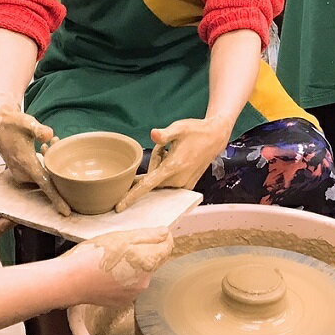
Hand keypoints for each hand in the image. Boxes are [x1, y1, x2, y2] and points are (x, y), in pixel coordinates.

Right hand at [0, 104, 71, 215]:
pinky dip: (44, 164)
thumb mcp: (26, 121)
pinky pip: (38, 173)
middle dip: (57, 167)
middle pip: (48, 179)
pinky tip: (45, 148)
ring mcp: (21, 174)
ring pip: (44, 175)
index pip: (45, 185)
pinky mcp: (21, 172)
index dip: (56, 199)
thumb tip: (50, 134)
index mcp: (26, 164)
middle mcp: (23, 172)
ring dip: (50, 164)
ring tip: (48, 144)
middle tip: (54, 144)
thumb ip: (38, 129)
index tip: (66, 212)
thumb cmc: (12, 123)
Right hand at [59, 229, 173, 306]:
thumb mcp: (121, 237)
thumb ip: (148, 236)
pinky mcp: (123, 302)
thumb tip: (166, 233)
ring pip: (141, 274)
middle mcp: (145, 282)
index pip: (167, 248)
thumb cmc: (93, 256)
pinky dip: (123, 278)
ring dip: (133, 266)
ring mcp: (134, 294)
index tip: (152, 233)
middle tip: (122, 246)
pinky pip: (130, 286)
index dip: (161, 238)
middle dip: (144, 252)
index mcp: (148, 263)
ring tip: (112, 260)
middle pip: (154, 261)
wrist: (71, 281)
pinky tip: (108, 273)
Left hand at [114, 117, 229, 211]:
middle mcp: (178, 180)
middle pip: (151, 179)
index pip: (147, 185)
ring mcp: (184, 184)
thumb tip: (154, 134)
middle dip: (154, 164)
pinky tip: (178, 159)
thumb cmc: (195, 131)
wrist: (215, 137)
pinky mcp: (187, 186)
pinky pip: (168, 183)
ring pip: (160, 181)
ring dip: (161, 168)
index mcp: (173, 167)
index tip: (119, 207)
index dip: (132, 196)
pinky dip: (167, 173)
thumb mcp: (179, 127)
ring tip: (175, 153)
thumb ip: (165, 134)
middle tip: (167, 149)